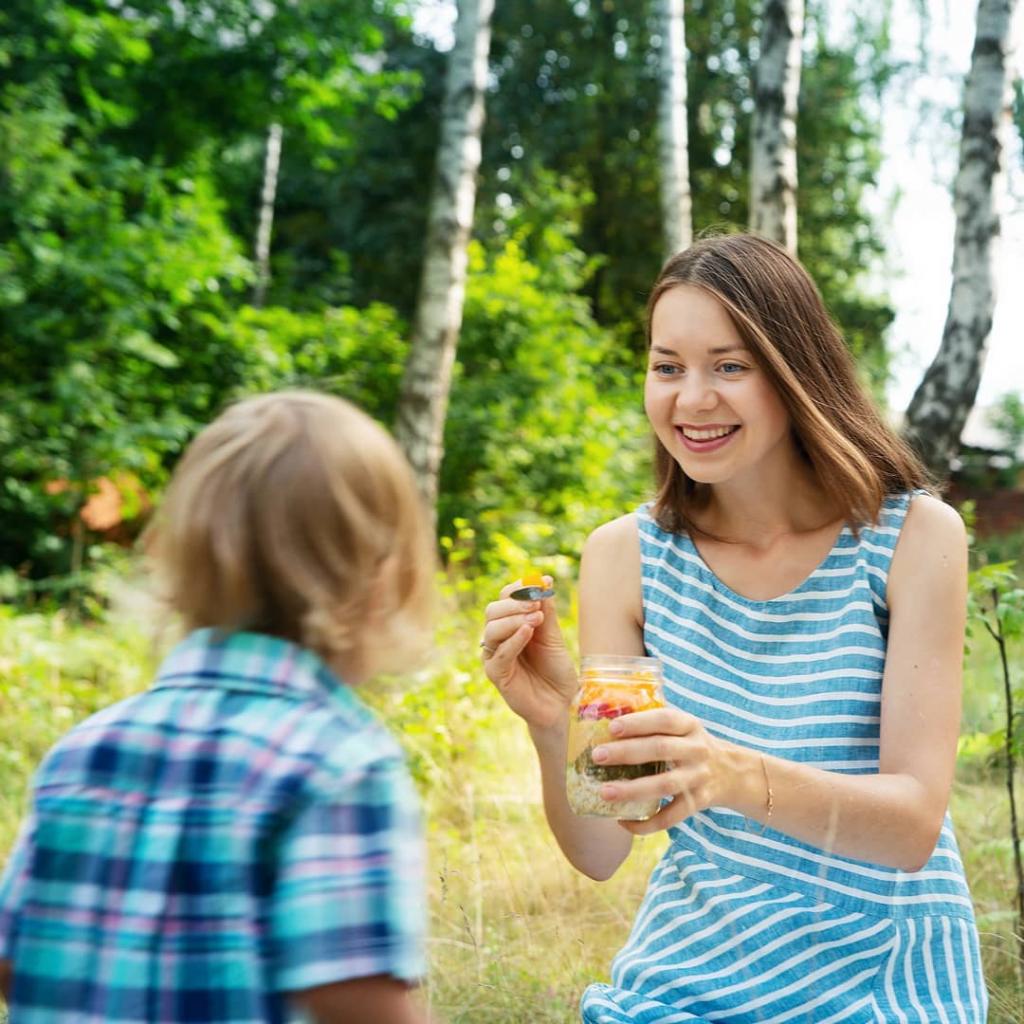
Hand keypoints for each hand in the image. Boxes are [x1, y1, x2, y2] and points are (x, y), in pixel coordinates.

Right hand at [481, 578, 577, 729]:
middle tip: (536, 603)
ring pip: (492, 629)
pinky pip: (500, 653)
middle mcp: (498, 639)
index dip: (518, 588)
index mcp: (510, 626)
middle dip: (515, 602)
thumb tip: (544, 580)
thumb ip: (546, 610)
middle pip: (493, 611)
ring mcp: (495, 656)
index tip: (539, 584)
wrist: (562, 702)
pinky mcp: (496, 674)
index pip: (504, 598)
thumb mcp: (553, 635)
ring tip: (537, 618)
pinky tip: (529, 631)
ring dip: (515, 618)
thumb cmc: (556, 669)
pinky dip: (514, 639)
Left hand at [588, 707, 734, 834]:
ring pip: (665, 785)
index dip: (639, 722)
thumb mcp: (683, 728)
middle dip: (627, 752)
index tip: (612, 727)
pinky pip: (671, 817)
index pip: (665, 719)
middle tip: (598, 756)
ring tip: (604, 792)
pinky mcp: (698, 803)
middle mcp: (697, 750)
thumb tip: (604, 719)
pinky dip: (646, 824)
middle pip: (661, 749)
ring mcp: (699, 778)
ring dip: (632, 790)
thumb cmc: (690, 745)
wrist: (732, 773)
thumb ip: (654, 724)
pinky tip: (622, 821)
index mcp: (690, 726)